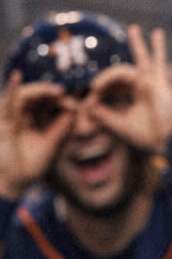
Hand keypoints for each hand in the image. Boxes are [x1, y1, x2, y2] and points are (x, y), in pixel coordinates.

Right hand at [0, 73, 74, 198]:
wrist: (15, 182)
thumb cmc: (33, 164)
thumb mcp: (52, 144)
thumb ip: (62, 128)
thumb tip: (75, 108)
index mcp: (37, 118)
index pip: (50, 101)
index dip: (61, 96)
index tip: (76, 96)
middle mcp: (25, 114)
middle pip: (39, 95)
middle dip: (51, 91)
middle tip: (66, 91)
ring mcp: (13, 116)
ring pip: (26, 95)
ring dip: (39, 90)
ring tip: (56, 90)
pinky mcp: (4, 120)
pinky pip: (7, 101)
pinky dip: (12, 88)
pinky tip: (16, 76)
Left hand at [89, 26, 171, 154]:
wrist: (168, 141)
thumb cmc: (147, 136)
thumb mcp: (119, 125)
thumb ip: (104, 115)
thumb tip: (88, 105)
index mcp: (134, 97)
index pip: (114, 86)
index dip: (101, 90)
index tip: (89, 103)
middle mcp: (143, 87)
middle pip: (122, 73)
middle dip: (108, 77)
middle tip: (95, 86)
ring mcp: (152, 83)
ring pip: (137, 61)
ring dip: (125, 57)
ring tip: (123, 45)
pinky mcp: (159, 81)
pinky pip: (158, 60)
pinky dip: (158, 47)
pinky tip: (156, 32)